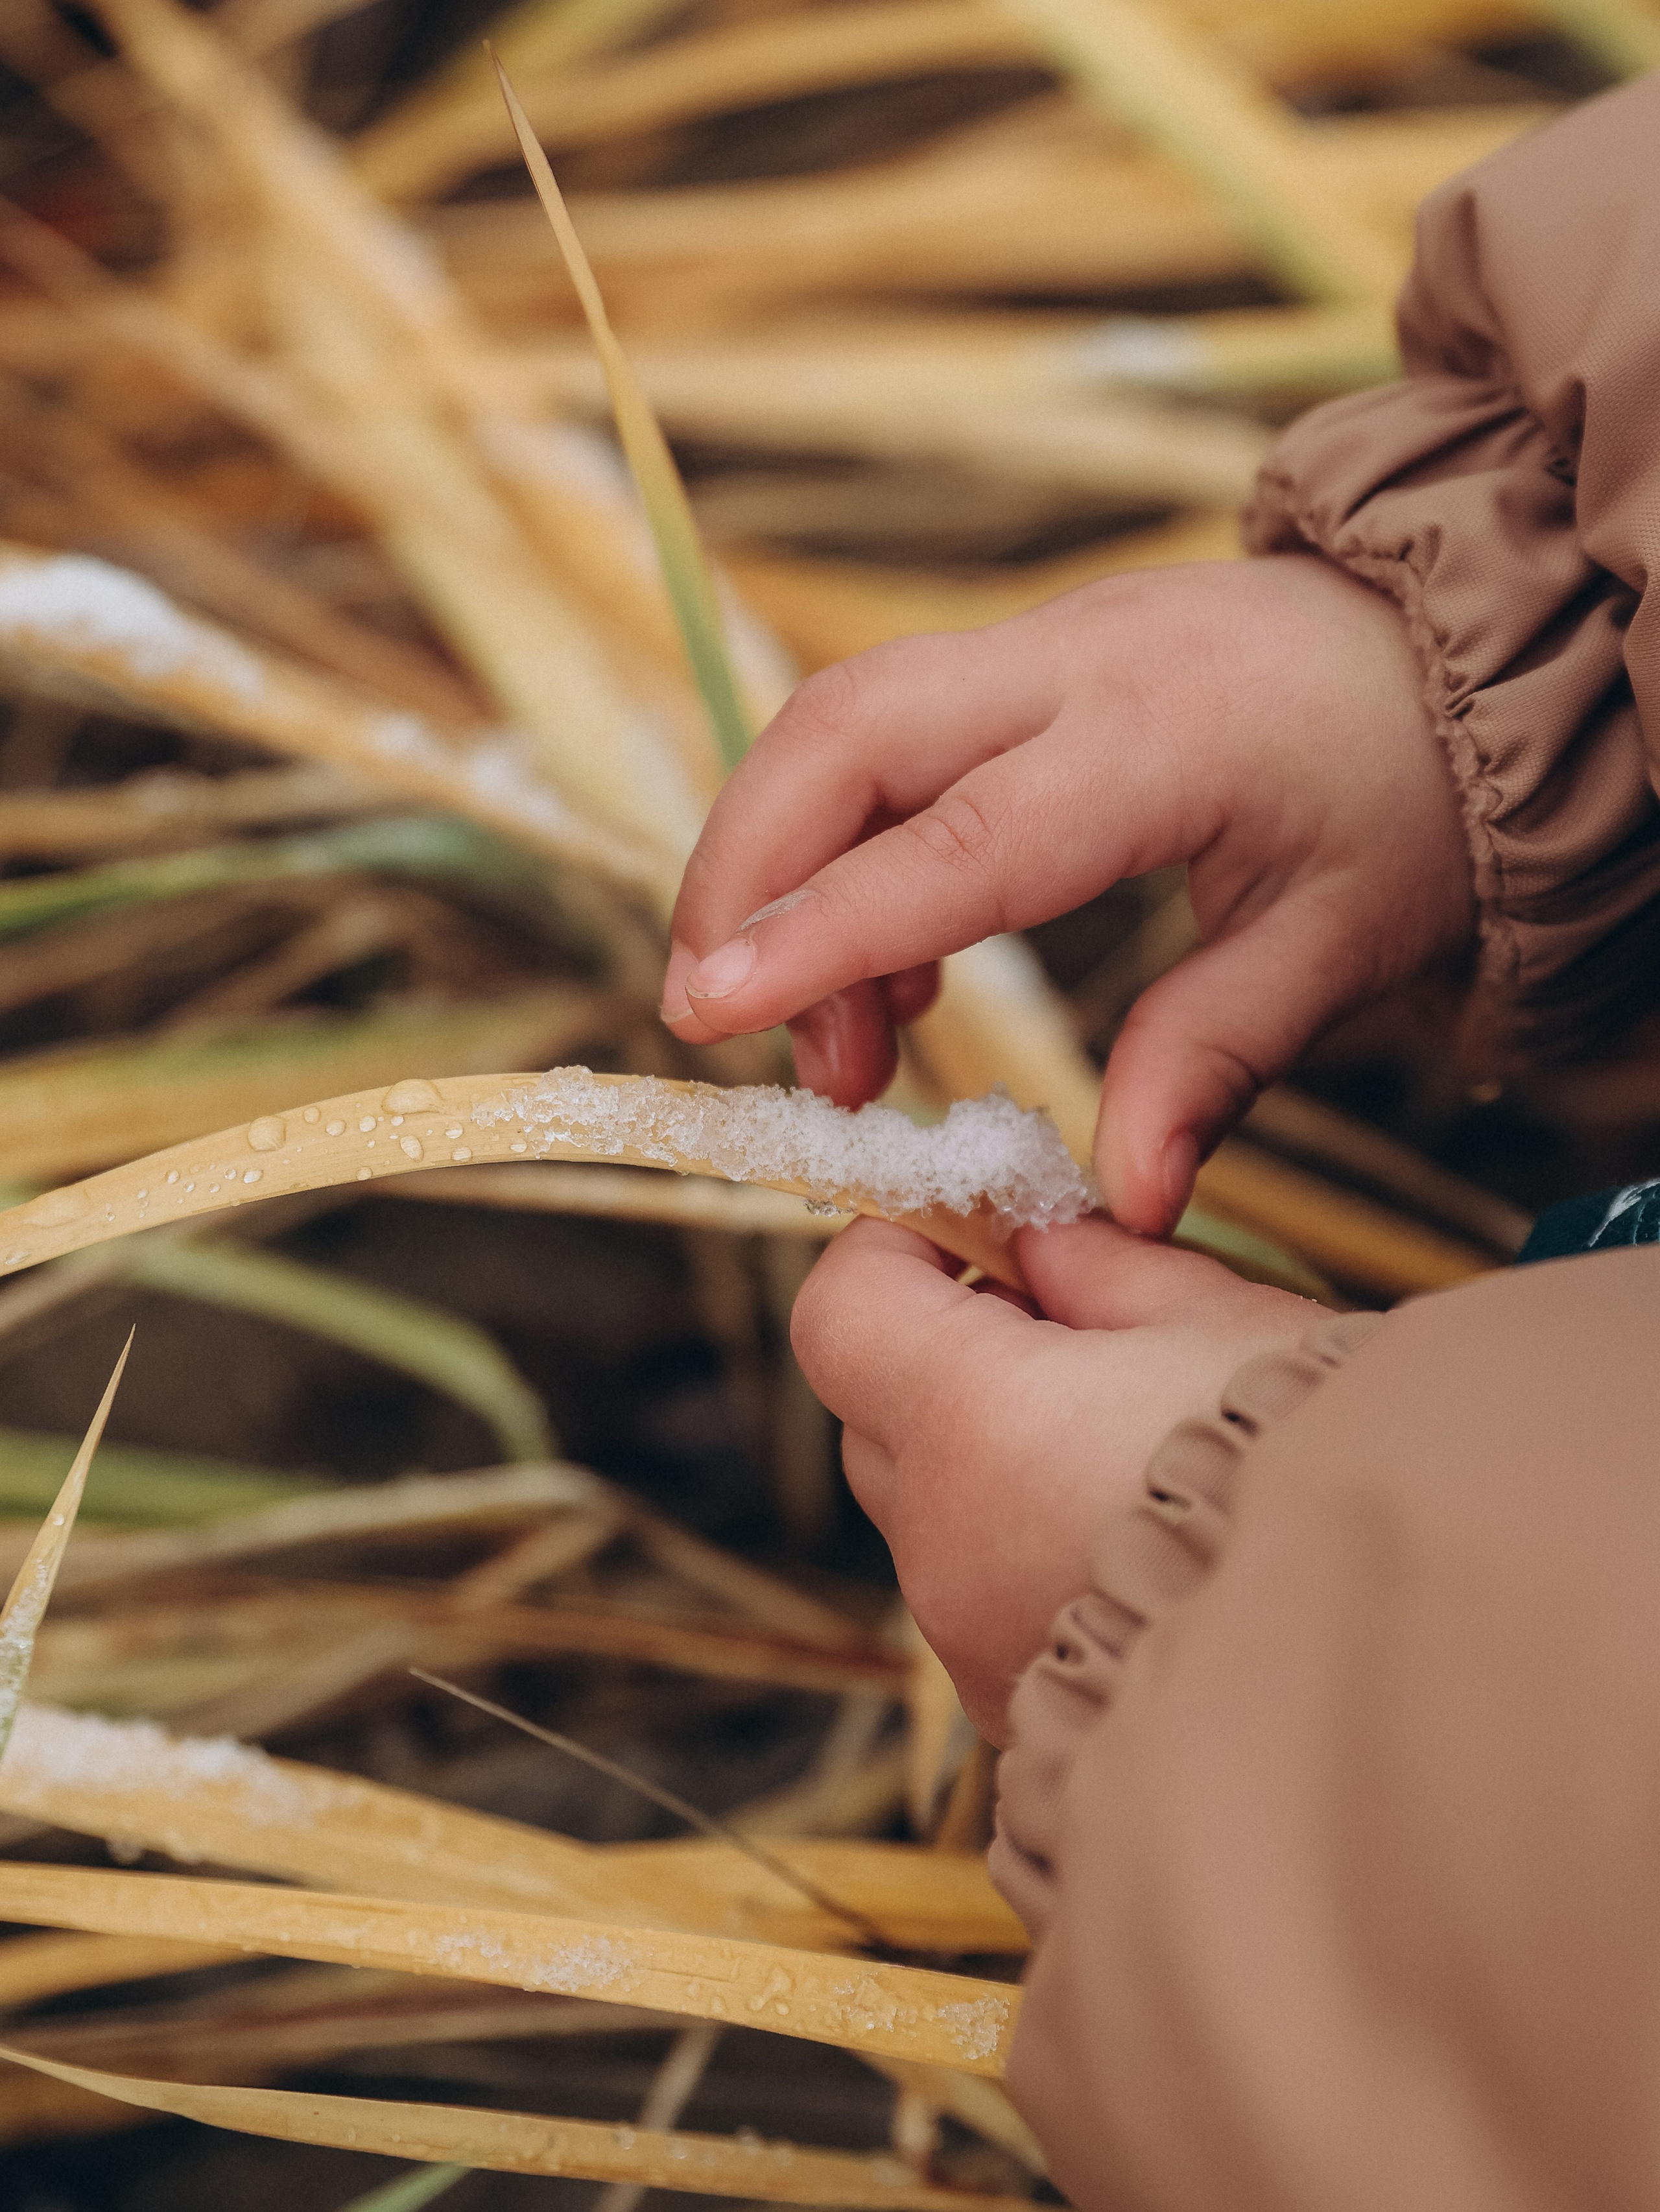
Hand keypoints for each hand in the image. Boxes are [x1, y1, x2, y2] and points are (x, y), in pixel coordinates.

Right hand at [663, 556, 1472, 1232]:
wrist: (1462, 645)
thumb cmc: (1415, 796)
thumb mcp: (1343, 941)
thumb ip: (1214, 1060)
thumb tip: (1127, 1205)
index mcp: (1164, 738)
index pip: (956, 838)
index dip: (823, 926)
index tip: (710, 1007)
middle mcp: (1076, 664)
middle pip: (844, 729)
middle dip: (745, 868)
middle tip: (731, 1023)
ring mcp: (1041, 646)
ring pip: (842, 720)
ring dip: (784, 863)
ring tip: (844, 1040)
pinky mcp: (1022, 663)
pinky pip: (885, 736)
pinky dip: (843, 849)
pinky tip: (891, 971)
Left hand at [791, 1212, 1312, 1739]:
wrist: (1421, 1661)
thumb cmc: (1333, 1469)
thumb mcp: (1224, 1321)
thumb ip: (1100, 1268)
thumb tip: (1037, 1245)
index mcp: (973, 1424)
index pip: (841, 1311)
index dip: (894, 1250)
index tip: (976, 1231)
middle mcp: (945, 1547)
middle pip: (880, 1417)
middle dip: (951, 1356)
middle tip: (1078, 1330)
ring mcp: (974, 1646)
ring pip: (937, 1517)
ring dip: (999, 1464)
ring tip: (1138, 1448)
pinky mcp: (1020, 1721)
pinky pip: (988, 1606)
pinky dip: (1034, 1558)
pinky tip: (1150, 1547)